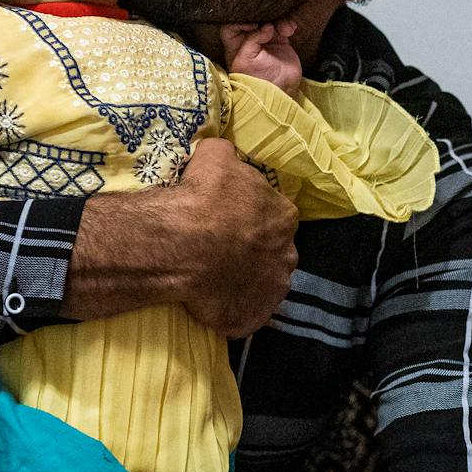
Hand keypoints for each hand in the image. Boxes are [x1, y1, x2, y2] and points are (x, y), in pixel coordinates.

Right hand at [65, 140, 297, 336]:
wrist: (184, 244)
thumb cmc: (203, 197)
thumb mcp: (215, 157)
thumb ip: (228, 156)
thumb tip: (226, 154)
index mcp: (284, 217)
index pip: (275, 218)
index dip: (252, 221)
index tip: (230, 223)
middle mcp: (287, 254)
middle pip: (274, 253)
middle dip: (255, 253)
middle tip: (223, 253)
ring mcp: (274, 290)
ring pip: (263, 285)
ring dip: (246, 283)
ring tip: (216, 280)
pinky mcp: (254, 317)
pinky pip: (246, 315)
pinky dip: (233, 311)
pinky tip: (212, 304)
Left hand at [221, 19, 302, 98]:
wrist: (282, 92)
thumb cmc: (258, 79)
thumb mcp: (246, 60)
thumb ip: (252, 40)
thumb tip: (267, 26)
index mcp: (235, 47)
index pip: (230, 27)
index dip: (239, 22)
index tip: (253, 25)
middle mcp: (248, 41)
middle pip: (250, 20)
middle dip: (260, 18)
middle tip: (268, 23)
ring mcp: (265, 40)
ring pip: (268, 21)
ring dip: (277, 21)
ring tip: (283, 29)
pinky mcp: (280, 41)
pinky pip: (282, 26)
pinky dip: (287, 25)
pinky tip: (289, 30)